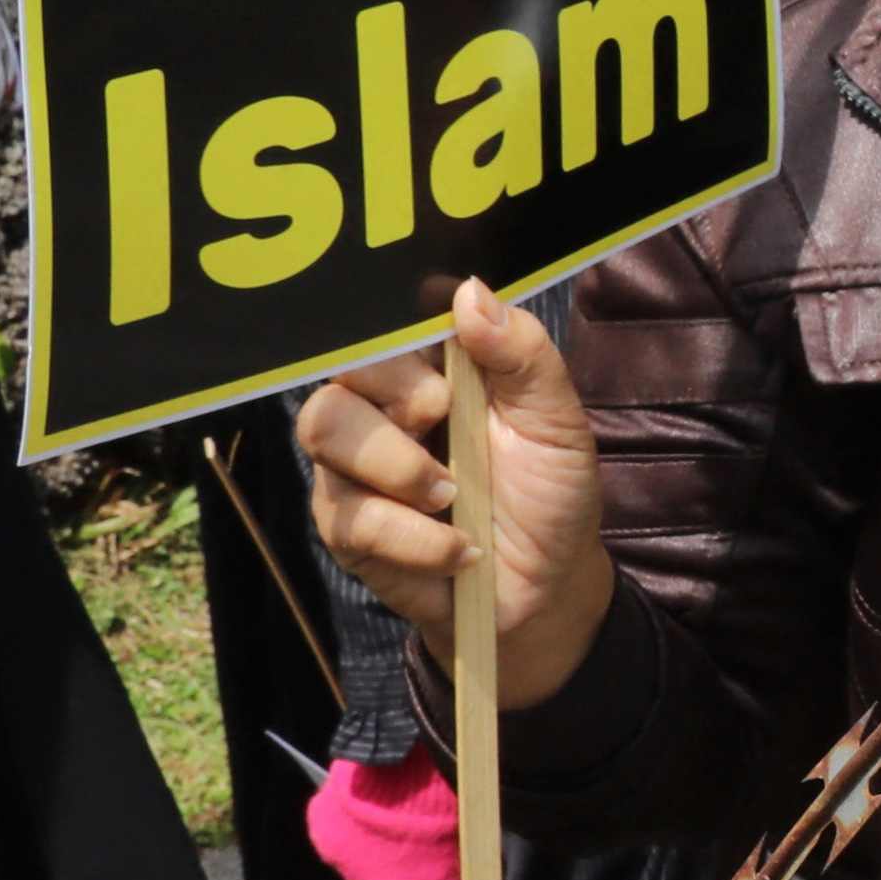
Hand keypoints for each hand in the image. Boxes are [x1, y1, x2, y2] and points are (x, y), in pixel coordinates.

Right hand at [296, 283, 613, 708]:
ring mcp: (354, 467)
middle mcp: (382, 409)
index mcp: (433, 370)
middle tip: (444, 416)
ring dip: (396, 463)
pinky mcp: (346, 526)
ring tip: (452, 494)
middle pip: (342, 369)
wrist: (545, 589)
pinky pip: (351, 515)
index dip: (404, 334)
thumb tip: (470, 291)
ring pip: (324, 428)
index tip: (447, 362)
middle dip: (395, 391)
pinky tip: (459, 548)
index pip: (390, 324)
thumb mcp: (556, 421)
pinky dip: (415, 536)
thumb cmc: (549, 493)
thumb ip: (521, 354)